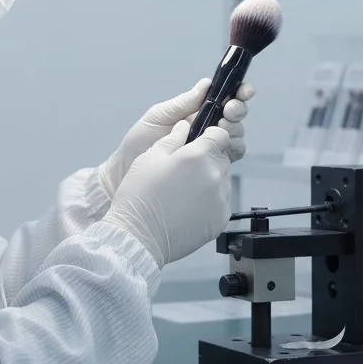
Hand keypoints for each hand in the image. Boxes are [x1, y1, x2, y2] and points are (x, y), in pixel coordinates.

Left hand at [98, 79, 253, 198]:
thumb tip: (205, 84)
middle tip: (229, 110)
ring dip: (235, 128)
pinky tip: (222, 146)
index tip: (241, 91)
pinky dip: (231, 149)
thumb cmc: (138, 144)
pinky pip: (229, 156)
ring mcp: (208, 148)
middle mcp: (205, 129)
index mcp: (194, 113)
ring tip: (222, 127)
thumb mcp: (158, 117)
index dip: (236, 93)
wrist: (126, 173)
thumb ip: (182, 103)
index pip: (222, 99)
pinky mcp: (209, 166)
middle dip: (237, 109)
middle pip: (234, 116)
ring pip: (235, 136)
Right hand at [102, 122, 232, 266]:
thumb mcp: (150, 158)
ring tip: (184, 192)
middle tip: (184, 171)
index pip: (221, 135)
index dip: (209, 136)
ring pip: (223, 180)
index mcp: (198, 156)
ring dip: (210, 181)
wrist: (139, 236)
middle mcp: (215, 176)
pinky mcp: (221, 219)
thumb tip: (184, 127)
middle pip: (222, 158)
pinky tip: (189, 206)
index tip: (199, 143)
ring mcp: (220, 199)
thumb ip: (172, 139)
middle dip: (207, 160)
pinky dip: (210, 202)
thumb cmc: (140, 196)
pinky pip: (222, 202)